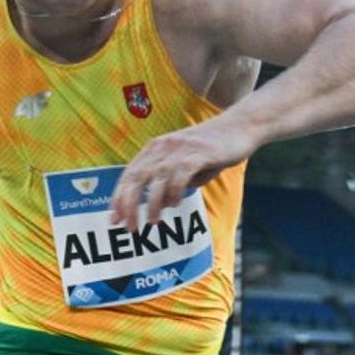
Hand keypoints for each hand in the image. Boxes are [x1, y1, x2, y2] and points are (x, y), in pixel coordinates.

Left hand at [109, 119, 255, 232]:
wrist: (240, 126)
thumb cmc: (212, 149)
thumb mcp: (186, 165)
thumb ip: (171, 182)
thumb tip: (162, 205)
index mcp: (155, 149)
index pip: (129, 175)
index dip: (119, 199)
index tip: (114, 220)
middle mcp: (162, 147)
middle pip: (136, 177)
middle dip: (129, 205)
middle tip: (128, 228)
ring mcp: (180, 149)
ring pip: (156, 179)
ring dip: (152, 203)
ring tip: (152, 223)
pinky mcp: (199, 153)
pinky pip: (180, 175)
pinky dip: (174, 192)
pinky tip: (175, 205)